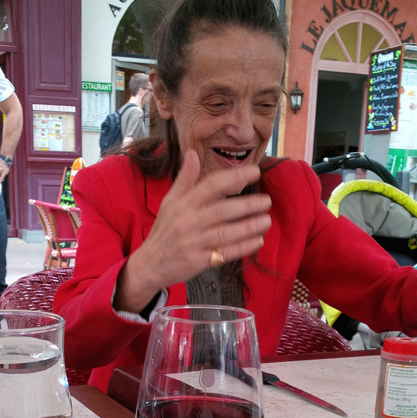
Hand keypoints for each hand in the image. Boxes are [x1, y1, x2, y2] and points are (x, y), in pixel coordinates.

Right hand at [114, 150, 271, 312]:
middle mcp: (189, 221)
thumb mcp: (170, 202)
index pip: (212, 185)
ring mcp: (194, 242)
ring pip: (227, 233)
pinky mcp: (199, 261)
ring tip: (267, 220)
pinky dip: (243, 247)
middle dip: (248, 205)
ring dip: (250, 226)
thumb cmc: (164, 230)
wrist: (150, 264)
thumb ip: (185, 179)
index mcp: (183, 203)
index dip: (235, 177)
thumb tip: (193, 153)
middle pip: (223, 210)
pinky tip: (258, 241)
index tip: (255, 172)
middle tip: (267, 201)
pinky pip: (225, 252)